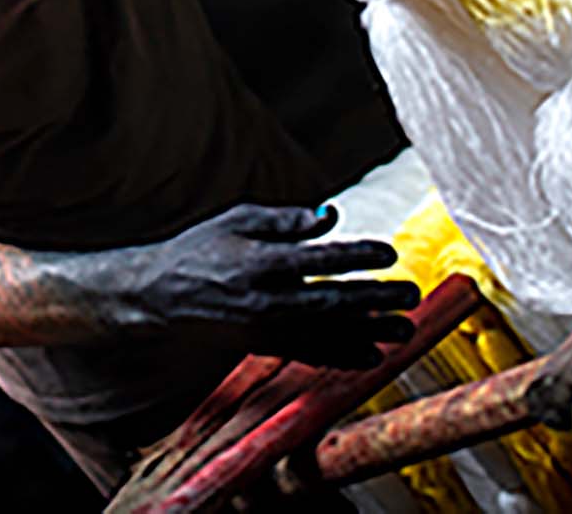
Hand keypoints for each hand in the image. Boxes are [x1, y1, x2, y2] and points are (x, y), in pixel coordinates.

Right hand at [111, 204, 420, 368]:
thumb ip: (286, 220)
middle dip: (376, 299)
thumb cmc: (202, 247)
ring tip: (405, 331)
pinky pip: (310, 353)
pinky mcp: (262, 345)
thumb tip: (332, 216)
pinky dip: (343, 356)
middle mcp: (265, 298)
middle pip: (332, 299)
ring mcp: (264, 327)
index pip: (320, 258)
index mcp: (260, 260)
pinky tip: (372, 356)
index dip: (358, 256)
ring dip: (370, 332)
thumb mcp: (238, 220)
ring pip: (327, 332)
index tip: (389, 252)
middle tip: (411, 295)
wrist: (160, 293)